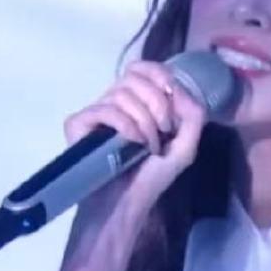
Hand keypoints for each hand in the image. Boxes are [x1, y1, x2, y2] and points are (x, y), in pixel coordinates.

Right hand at [62, 58, 210, 221]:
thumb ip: (192, 115)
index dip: (158, 74)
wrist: (126, 203)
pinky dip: (123, 124)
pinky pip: (102, 109)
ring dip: (143, 120)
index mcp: (137, 102)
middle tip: (164, 130)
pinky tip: (131, 143)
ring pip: (120, 93)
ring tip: (148, 145)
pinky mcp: (78, 125)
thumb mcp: (185, 146)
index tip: (172, 93)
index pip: (141, 68)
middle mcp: (114, 103)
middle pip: (133, 78)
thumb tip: (179, 88)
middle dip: (157, 103)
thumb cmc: (152, 176)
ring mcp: (95, 113)